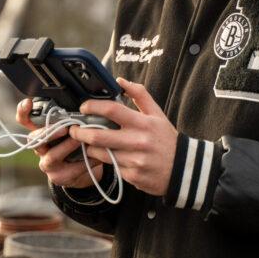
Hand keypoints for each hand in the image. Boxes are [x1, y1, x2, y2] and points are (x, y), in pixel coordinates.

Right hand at [16, 98, 103, 188]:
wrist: (82, 171)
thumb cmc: (75, 145)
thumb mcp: (72, 130)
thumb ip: (72, 120)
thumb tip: (85, 108)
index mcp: (40, 132)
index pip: (25, 121)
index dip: (23, 112)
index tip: (29, 103)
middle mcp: (40, 148)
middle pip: (34, 139)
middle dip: (49, 132)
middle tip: (65, 129)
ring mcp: (47, 163)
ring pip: (52, 155)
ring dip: (67, 147)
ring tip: (81, 140)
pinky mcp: (58, 177)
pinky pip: (71, 169)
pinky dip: (85, 162)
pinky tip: (96, 156)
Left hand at [69, 78, 177, 196]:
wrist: (184, 170)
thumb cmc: (167, 139)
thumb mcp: (157, 114)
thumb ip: (139, 95)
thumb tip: (120, 81)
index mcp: (142, 123)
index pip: (112, 110)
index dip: (93, 106)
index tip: (83, 107)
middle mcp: (137, 142)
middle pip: (98, 136)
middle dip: (80, 132)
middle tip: (74, 129)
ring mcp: (134, 161)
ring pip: (100, 153)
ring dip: (89, 148)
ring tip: (86, 143)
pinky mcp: (131, 176)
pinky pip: (111, 166)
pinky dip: (104, 161)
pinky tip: (103, 156)